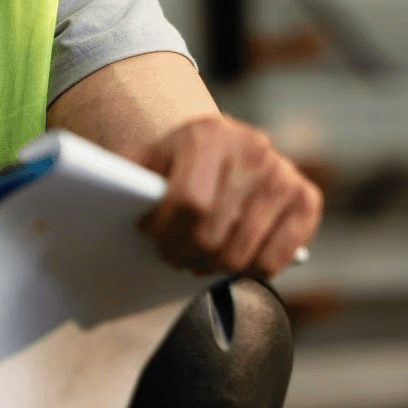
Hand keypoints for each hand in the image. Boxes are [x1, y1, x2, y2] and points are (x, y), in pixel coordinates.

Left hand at [135, 116, 322, 278]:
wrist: (222, 145)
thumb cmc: (177, 161)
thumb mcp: (148, 158)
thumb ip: (124, 176)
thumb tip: (100, 195)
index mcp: (210, 135)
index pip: (189, 202)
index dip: (164, 230)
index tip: (150, 234)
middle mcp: (253, 150)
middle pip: (212, 234)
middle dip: (183, 253)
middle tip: (171, 254)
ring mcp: (283, 175)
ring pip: (241, 253)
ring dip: (211, 266)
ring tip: (196, 259)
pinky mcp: (306, 199)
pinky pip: (274, 259)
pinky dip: (249, 271)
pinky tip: (231, 259)